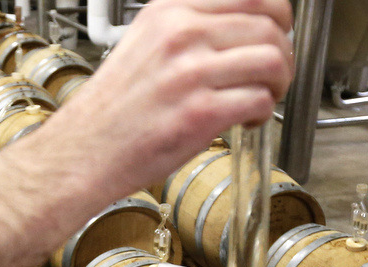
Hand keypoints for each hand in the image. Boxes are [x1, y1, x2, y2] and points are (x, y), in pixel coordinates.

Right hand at [42, 0, 293, 200]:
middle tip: (272, 75)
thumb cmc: (116, 106)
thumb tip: (243, 25)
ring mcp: (191, 73)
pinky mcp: (199, 113)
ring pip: (272, 61)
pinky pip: (260, 100)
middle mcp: (181, 34)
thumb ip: (191, 25)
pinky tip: (246, 119)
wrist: (84, 151)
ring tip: (262, 97)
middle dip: (282, 55)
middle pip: (269, 27)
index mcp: (170, 11)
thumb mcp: (147, 41)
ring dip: (279, 83)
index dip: (278, 15)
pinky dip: (263, 113)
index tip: (277, 32)